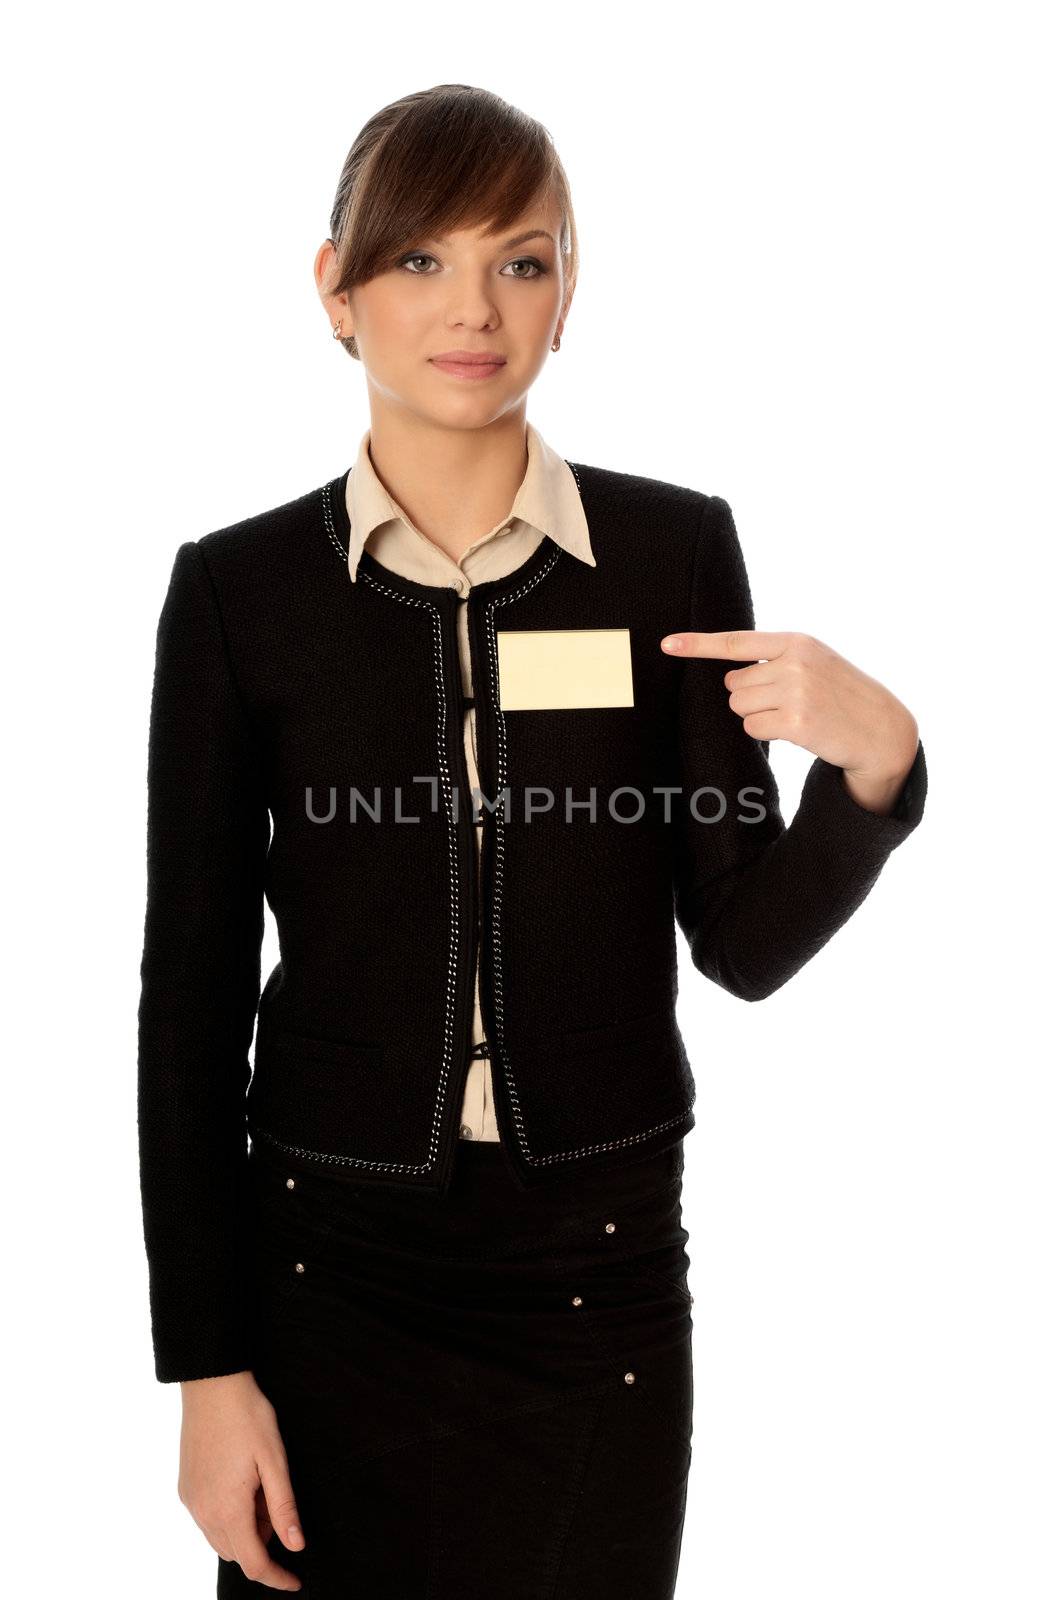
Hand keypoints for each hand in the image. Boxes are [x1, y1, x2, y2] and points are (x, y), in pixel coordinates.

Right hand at [178, 1370, 304, 1590]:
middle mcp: (203, 1512)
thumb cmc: (248, 1417)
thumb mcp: (275, 1460)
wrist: (212, 1384)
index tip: (295, 1581)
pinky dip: (228, 1516)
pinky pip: (207, 1520)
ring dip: (244, 1529)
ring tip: (260, 1488)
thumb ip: (283, 1506)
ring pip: (220, 1538)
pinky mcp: (185, 1488)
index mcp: (228, 1508)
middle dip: (262, 1543)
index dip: (276, 1577)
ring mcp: (190, 1501)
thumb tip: (295, 1545)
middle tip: (277, 1504)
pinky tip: (241, 1482)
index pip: (253, 1562)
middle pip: (236, 1553)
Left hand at [661, 628, 918, 815]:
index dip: (698, 644)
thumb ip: (777, 660)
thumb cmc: (842, 695)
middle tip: (788, 703)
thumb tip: (730, 679)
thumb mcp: (816, 662)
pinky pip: (752, 728)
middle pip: (733, 683)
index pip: (737, 641)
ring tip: (794, 715)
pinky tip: (796, 730)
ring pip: (739, 706)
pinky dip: (767, 733)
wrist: (882, 728)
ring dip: (758, 716)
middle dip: (751, 697)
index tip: (666, 644)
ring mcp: (796, 691)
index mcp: (797, 642)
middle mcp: (795, 662)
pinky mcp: (797, 722)